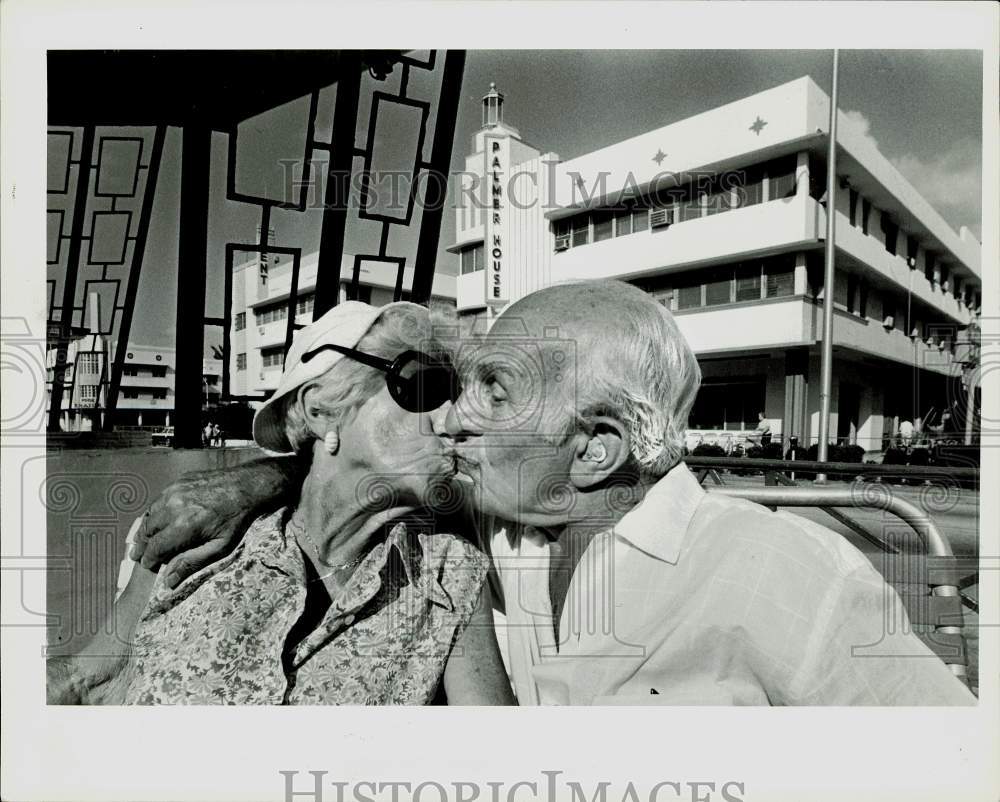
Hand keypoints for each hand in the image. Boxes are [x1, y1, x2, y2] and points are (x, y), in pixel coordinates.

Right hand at [130, 469, 255, 587]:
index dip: (149, 560)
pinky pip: (157, 501)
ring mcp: (173, 491)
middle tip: (140, 556)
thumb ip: (192, 563)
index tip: (148, 566)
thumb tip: (169, 580)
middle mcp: (173, 507)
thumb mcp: (221, 547)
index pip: (155, 548)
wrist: (247, 486)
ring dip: (145, 530)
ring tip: (145, 542)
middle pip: (147, 532)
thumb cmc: (236, 520)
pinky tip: (157, 522)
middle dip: (143, 547)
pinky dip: (153, 514)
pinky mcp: (177, 482)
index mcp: (184, 526)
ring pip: (148, 515)